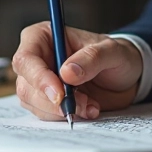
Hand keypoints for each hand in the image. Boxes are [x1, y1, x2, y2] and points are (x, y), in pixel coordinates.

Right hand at [11, 21, 142, 121]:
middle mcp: (37, 58)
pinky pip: (45, 114)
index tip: (60, 93)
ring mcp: (39, 81)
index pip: (26, 58)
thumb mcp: (113, 51)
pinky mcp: (46, 100)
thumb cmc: (117, 56)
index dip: (38, 77)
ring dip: (62, 109)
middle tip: (81, 102)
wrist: (126, 77)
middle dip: (53, 100)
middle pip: (26, 85)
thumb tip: (67, 72)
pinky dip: (66, 115)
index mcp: (44, 36)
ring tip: (90, 104)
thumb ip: (92, 58)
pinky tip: (87, 109)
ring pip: (33, 103)